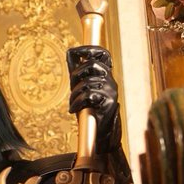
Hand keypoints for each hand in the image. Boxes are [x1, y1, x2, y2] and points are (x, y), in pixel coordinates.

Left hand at [66, 45, 129, 183]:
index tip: (75, 50)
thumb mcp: (82, 89)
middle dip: (77, 74)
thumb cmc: (90, 112)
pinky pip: (90, 95)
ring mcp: (111, 91)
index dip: (89, 49)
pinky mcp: (109, 103)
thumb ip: (78, 74)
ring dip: (75, 94)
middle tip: (72, 87)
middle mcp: (111, 81)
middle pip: (93, 65)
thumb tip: (71, 54)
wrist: (100, 134)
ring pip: (89, 82)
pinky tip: (74, 109)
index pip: (103, 54)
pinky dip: (77, 102)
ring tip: (72, 104)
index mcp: (105, 75)